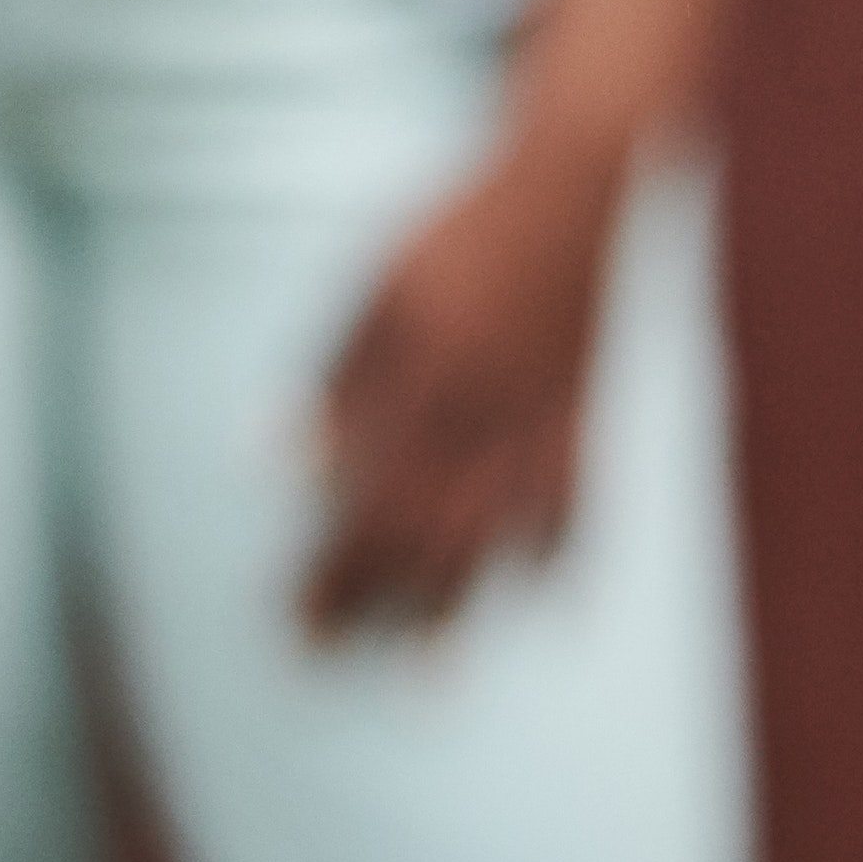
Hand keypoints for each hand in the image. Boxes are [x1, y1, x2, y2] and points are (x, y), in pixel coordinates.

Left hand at [307, 120, 627, 638]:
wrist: (570, 183)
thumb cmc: (458, 230)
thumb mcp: (380, 286)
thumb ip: (332, 375)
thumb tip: (277, 467)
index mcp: (422, 380)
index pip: (361, 500)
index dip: (325, 565)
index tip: (285, 616)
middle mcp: (481, 416)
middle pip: (419, 535)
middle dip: (366, 602)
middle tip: (320, 654)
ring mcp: (541, 425)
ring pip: (494, 540)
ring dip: (454, 611)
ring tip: (422, 679)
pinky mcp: (585, 420)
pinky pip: (577, 510)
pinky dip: (560, 561)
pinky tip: (539, 602)